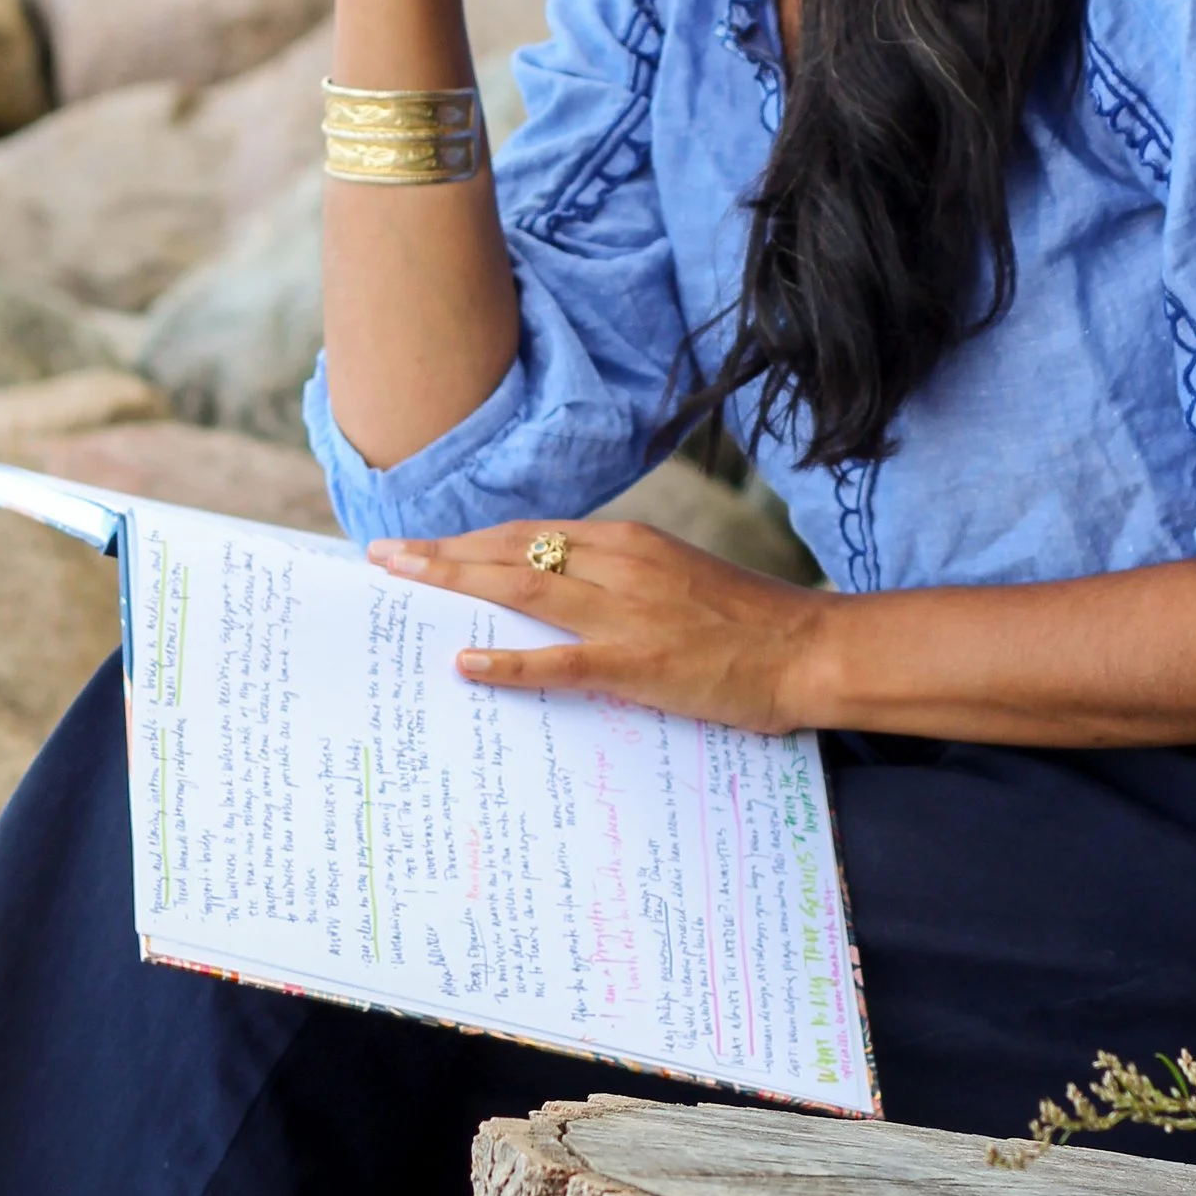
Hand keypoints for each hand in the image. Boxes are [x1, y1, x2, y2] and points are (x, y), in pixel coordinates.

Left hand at [373, 520, 831, 735]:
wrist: (811, 649)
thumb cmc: (749, 622)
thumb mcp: (678, 580)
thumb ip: (621, 580)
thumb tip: (563, 589)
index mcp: (629, 542)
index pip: (531, 532)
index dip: (470, 539)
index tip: (424, 545)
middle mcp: (621, 563)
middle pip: (512, 549)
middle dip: (442, 552)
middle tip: (384, 556)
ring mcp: (627, 612)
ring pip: (523, 586)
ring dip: (455, 581)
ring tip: (401, 582)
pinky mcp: (638, 663)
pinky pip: (560, 661)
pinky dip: (509, 662)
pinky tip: (466, 664)